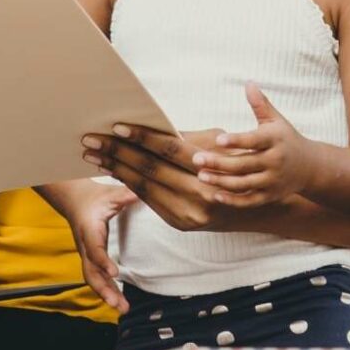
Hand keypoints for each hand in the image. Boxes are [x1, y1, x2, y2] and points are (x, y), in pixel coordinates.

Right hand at [56, 182, 138, 313]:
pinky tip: (119, 302)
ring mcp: (86, 254)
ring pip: (93, 278)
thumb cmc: (94, 197)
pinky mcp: (90, 259)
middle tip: (117, 303)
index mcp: (89, 230)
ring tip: (122, 308)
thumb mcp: (110, 194)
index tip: (115, 273)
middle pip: (90, 272)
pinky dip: (107, 291)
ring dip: (106, 295)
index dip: (103, 262)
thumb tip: (144, 193)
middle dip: (103, 289)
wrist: (74, 200)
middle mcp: (85, 246)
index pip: (94, 249)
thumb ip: (126, 195)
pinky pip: (97, 278)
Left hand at [81, 126, 236, 231]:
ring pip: (144, 186)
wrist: (258, 206)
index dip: (141, 137)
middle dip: (117, 152)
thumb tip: (151, 127)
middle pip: (151, 168)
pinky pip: (149, 200)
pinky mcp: (181, 223)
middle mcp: (200, 194)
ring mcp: (190, 213)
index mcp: (212, 168)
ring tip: (93, 154)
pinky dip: (128, 184)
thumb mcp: (220, 140)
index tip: (116, 127)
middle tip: (91, 139)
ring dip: (115, 169)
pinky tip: (111, 170)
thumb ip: (186, 137)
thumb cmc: (237, 161)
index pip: (169, 149)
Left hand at [192, 83, 314, 206]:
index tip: (218, 139)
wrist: (310, 167)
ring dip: (221, 182)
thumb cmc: (286, 139)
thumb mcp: (276, 120)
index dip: (237, 141)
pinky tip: (216, 195)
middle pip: (244, 164)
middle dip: (219, 163)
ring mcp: (272, 181)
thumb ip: (260, 104)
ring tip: (200, 176)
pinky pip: (250, 201)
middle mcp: (275, 162)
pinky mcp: (270, 196)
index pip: (254, 141)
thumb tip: (248, 82)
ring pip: (244, 184)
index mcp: (275, 141)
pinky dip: (234, 200)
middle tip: (196, 159)